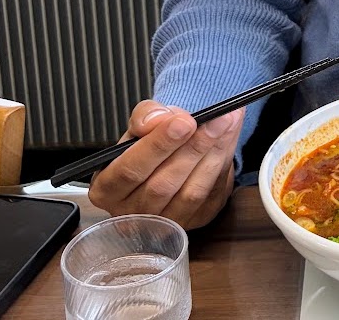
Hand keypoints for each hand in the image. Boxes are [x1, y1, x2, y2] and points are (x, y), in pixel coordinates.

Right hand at [88, 100, 243, 228]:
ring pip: (191, 193)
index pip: (130, 170)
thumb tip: (157, 121)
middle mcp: (132, 213)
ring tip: (228, 122)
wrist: (173, 151)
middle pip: (163, 185)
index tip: (184, 122)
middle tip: (217, 119)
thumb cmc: (151, 141)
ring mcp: (164, 223)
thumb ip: (145, 116)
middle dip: (194, 148)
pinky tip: (230, 137)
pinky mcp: (194, 221)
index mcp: (108, 188)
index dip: (158, 145)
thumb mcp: (142, 121)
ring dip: (215, 154)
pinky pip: (212, 195)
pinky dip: (224, 163)